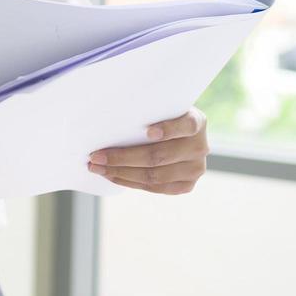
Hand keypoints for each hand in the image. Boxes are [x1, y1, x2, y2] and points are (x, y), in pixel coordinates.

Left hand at [88, 108, 208, 194]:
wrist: (180, 134)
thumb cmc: (161, 117)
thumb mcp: (160, 107)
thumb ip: (147, 111)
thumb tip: (109, 112)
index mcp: (196, 122)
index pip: (186, 125)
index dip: (168, 129)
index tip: (147, 131)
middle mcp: (200, 146)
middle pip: (159, 156)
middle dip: (123, 157)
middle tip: (96, 155)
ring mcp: (195, 168)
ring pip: (154, 175)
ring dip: (121, 172)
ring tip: (97, 167)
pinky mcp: (187, 185)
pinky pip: (155, 188)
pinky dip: (130, 182)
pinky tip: (112, 176)